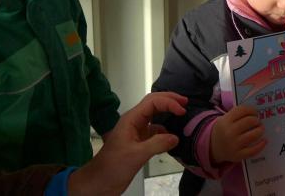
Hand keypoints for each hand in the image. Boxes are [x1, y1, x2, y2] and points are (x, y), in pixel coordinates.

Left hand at [67, 92, 186, 195]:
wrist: (99, 183)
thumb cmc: (114, 166)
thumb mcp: (136, 155)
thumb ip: (157, 144)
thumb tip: (176, 137)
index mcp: (131, 119)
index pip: (152, 102)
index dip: (169, 102)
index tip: (182, 110)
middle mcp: (134, 122)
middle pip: (153, 103)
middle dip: (169, 100)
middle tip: (186, 102)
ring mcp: (136, 132)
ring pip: (155, 117)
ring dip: (168, 114)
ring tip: (182, 116)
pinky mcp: (139, 143)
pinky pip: (155, 132)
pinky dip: (165, 131)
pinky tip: (173, 138)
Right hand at [210, 104, 265, 164]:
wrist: (213, 147)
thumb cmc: (224, 130)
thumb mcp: (226, 119)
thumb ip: (238, 115)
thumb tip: (257, 113)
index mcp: (226, 120)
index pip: (243, 110)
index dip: (252, 110)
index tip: (255, 112)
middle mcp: (229, 132)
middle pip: (250, 121)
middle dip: (257, 120)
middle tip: (258, 122)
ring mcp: (234, 145)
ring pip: (253, 135)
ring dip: (260, 130)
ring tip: (260, 129)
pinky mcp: (238, 155)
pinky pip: (253, 150)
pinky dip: (261, 145)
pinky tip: (264, 141)